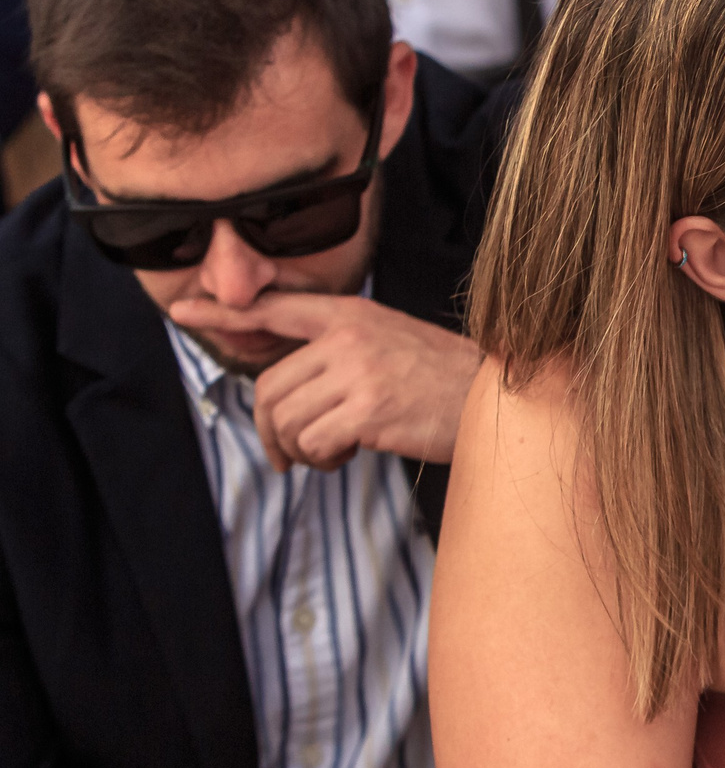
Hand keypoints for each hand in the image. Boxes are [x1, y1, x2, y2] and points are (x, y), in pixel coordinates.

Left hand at [165, 293, 483, 471]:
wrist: (497, 401)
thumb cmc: (445, 381)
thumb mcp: (392, 344)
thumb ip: (341, 351)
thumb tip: (286, 389)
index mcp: (351, 316)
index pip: (274, 307)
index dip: (223, 311)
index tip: (184, 311)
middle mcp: (349, 338)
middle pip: (269, 387)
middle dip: (271, 430)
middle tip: (288, 454)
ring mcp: (358, 373)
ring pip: (288, 420)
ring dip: (303, 449)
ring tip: (333, 453)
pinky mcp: (367, 411)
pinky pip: (312, 443)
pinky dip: (322, 460)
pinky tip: (349, 456)